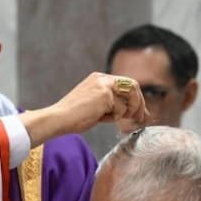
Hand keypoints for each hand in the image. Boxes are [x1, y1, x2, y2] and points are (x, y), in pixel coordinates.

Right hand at [21, 72, 148, 146]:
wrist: (58, 119)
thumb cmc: (72, 117)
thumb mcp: (95, 107)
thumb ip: (110, 104)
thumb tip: (129, 112)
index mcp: (99, 79)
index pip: (125, 84)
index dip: (135, 98)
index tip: (139, 113)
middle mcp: (102, 78)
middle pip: (132, 86)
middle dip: (140, 103)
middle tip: (141, 118)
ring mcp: (104, 85)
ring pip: (129, 97)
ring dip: (130, 111)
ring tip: (125, 121)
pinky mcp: (104, 94)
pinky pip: (120, 108)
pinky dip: (115, 117)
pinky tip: (103, 120)